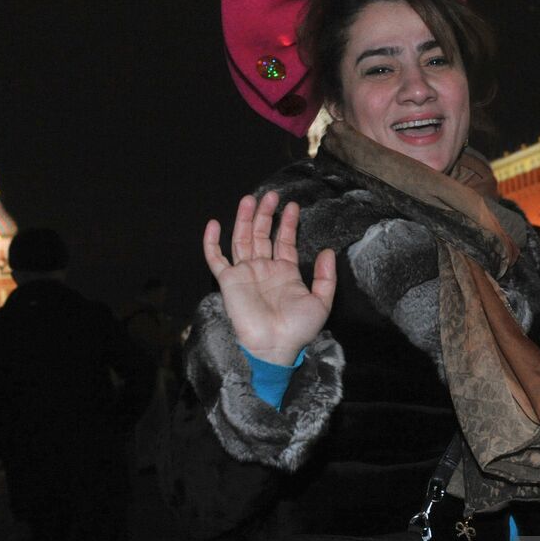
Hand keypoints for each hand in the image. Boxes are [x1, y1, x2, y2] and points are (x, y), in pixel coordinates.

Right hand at [203, 192, 336, 365]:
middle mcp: (264, 269)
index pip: (284, 242)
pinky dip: (212, 242)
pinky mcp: (229, 281)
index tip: (292, 206)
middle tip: (271, 195)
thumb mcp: (321, 301)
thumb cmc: (298, 329)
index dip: (287, 224)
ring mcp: (245, 274)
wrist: (275, 345)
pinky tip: (215, 224)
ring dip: (245, 220)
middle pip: (262, 235)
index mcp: (285, 273)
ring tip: (250, 199)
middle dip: (266, 215)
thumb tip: (328, 251)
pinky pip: (216, 259)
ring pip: (242, 240)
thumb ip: (326, 277)